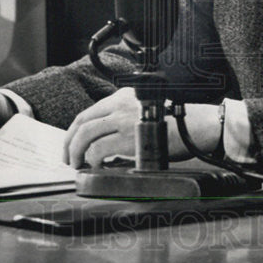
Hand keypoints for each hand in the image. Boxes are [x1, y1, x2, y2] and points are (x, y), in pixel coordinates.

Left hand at [63, 87, 222, 168]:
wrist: (196, 127)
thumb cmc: (176, 124)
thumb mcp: (146, 113)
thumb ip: (125, 122)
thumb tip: (104, 145)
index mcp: (124, 96)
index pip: (90, 111)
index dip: (75, 130)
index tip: (72, 143)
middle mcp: (121, 103)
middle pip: (83, 121)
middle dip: (69, 140)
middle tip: (67, 156)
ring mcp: (124, 119)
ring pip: (86, 134)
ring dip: (76, 151)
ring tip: (76, 164)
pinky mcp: (128, 137)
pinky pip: (99, 149)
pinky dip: (92, 158)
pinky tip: (95, 165)